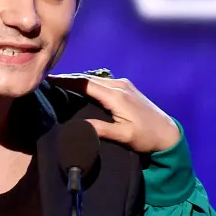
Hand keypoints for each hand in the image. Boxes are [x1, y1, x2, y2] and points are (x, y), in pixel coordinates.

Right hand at [47, 74, 181, 152]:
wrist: (168, 133)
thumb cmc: (147, 137)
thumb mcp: (124, 136)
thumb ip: (102, 130)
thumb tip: (79, 126)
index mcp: (116, 96)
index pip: (85, 84)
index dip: (66, 81)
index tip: (48, 79)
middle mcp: (119, 85)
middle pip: (88, 79)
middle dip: (68, 79)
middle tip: (48, 80)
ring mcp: (124, 84)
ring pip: (95, 79)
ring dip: (78, 80)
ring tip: (60, 83)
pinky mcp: (127, 87)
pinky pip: (102, 82)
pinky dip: (89, 83)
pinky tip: (80, 87)